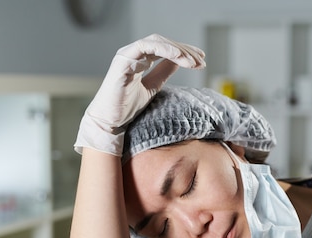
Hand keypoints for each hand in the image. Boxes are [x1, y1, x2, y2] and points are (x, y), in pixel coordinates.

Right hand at [75, 34, 205, 155]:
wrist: (110, 122)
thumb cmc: (126, 108)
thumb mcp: (152, 87)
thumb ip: (163, 72)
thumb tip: (180, 60)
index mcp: (140, 59)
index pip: (165, 49)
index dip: (184, 52)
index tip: (201, 61)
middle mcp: (133, 54)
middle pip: (164, 43)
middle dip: (185, 51)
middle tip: (201, 61)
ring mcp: (127, 55)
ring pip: (157, 42)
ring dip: (177, 50)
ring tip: (193, 61)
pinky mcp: (122, 60)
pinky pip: (145, 47)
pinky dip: (164, 49)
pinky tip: (179, 58)